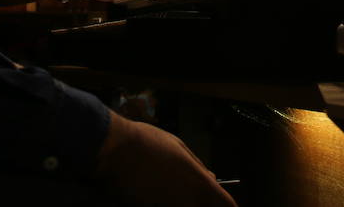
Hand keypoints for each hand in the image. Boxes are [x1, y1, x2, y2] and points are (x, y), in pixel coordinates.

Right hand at [96, 111, 235, 205]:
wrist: (116, 149)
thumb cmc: (149, 142)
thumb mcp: (178, 146)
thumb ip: (197, 165)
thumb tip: (211, 177)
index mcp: (200, 182)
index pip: (227, 205)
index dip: (226, 206)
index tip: (221, 203)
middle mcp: (188, 200)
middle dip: (204, 204)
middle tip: (195, 195)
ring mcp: (169, 206)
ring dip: (185, 202)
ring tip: (171, 189)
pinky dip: (166, 203)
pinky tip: (158, 194)